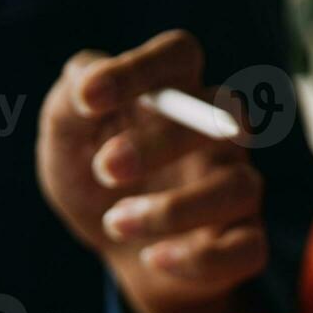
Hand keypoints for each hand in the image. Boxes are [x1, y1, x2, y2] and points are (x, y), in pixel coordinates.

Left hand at [36, 30, 263, 312]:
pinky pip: (247, 248)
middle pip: (222, 113)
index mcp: (174, 93)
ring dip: (173, 210)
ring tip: (115, 224)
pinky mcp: (244, 240)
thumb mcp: (65, 144)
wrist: (117, 254)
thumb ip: (68, 105)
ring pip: (239, 187)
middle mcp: (218, 132)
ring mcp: (237, 184)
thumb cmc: (94, 183)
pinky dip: (198, 258)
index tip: (90, 98)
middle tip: (105, 170)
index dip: (140, 68)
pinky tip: (152, 258)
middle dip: (160, 142)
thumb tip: (85, 80)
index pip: (179, 54)